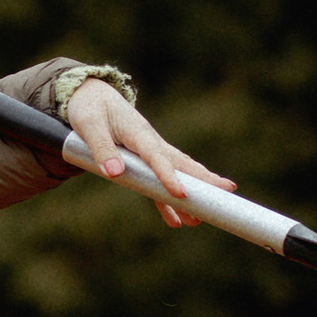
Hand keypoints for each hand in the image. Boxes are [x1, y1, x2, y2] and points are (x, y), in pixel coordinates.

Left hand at [64, 82, 234, 230]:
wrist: (92, 94)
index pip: (157, 157)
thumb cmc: (90, 108)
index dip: (169, 176)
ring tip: (202, 219)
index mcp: (138, 133)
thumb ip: (101, 148)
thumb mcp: (89, 125)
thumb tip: (115, 173)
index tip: (182, 193)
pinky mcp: (144, 162)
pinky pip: (159, 185)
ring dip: (191, 195)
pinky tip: (178, 221)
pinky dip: (168, 203)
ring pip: (177, 174)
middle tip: (227, 192)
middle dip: (204, 180)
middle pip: (181, 164)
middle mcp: (150, 143)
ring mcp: (150, 153)